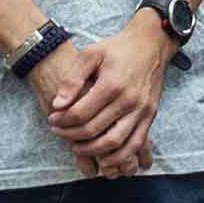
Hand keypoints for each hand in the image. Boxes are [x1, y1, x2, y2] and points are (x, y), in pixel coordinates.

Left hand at [41, 16, 173, 169]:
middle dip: (71, 135)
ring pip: (115, 143)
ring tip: (77, 147)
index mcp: (111, 84)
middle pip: (94, 130)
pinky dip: (120, 157)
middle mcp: (128, 100)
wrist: (151, 44)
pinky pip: (135, 144)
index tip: (52, 119)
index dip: (62, 121)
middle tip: (59, 132)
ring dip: (93, 151)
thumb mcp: (91, 54)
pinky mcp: (150, 116)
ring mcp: (141, 110)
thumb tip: (57, 105)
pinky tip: (105, 158)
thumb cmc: (117, 48)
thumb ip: (72, 79)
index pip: (80, 113)